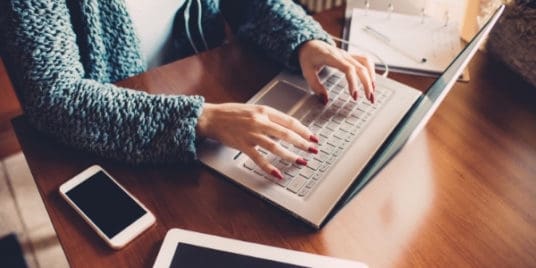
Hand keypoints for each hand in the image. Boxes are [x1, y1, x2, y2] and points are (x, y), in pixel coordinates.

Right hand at [196, 103, 318, 178]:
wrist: (211, 117)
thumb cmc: (231, 114)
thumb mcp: (253, 109)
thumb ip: (268, 117)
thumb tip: (285, 127)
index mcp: (264, 110)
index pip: (290, 121)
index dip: (303, 130)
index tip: (312, 137)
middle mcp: (260, 121)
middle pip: (287, 134)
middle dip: (303, 143)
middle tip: (313, 150)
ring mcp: (252, 134)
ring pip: (276, 147)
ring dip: (291, 156)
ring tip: (301, 162)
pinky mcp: (243, 145)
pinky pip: (259, 159)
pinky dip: (269, 167)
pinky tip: (278, 174)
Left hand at [298, 40, 375, 103]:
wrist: (309, 43)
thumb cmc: (308, 56)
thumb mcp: (306, 71)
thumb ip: (315, 86)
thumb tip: (325, 100)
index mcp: (332, 57)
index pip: (348, 69)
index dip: (354, 82)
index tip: (355, 96)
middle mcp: (342, 55)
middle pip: (360, 68)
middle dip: (367, 84)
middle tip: (369, 99)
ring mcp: (348, 54)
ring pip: (365, 63)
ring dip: (371, 77)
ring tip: (373, 91)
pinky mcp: (350, 56)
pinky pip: (365, 60)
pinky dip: (371, 70)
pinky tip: (371, 81)